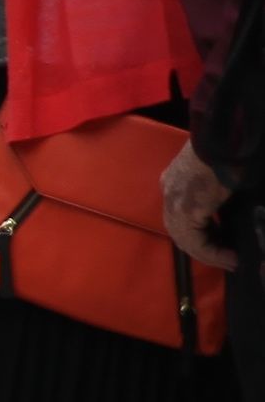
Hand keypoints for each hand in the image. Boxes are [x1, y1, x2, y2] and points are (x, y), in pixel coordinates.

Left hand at [169, 144, 238, 273]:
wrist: (227, 139)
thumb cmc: (231, 154)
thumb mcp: (221, 179)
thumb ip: (219, 197)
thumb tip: (228, 215)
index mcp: (175, 182)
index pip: (182, 217)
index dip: (203, 235)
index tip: (224, 247)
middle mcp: (170, 192)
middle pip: (182, 231)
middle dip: (205, 248)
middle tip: (228, 259)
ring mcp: (174, 201)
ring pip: (186, 239)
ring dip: (209, 254)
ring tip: (231, 261)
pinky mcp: (184, 209)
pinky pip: (194, 240)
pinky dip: (211, 252)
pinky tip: (230, 257)